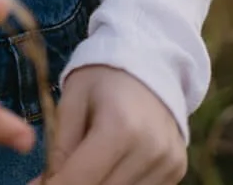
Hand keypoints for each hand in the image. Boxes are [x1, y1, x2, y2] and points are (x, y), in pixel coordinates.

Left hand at [27, 64, 186, 183]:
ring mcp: (168, 164)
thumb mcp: (72, 101)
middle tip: (54, 178)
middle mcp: (150, 150)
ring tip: (80, 168)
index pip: (81, 179)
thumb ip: (58, 147)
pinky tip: (106, 167)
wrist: (150, 61)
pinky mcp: (177, 171)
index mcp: (120, 126)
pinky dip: (117, 184)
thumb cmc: (102, 77)